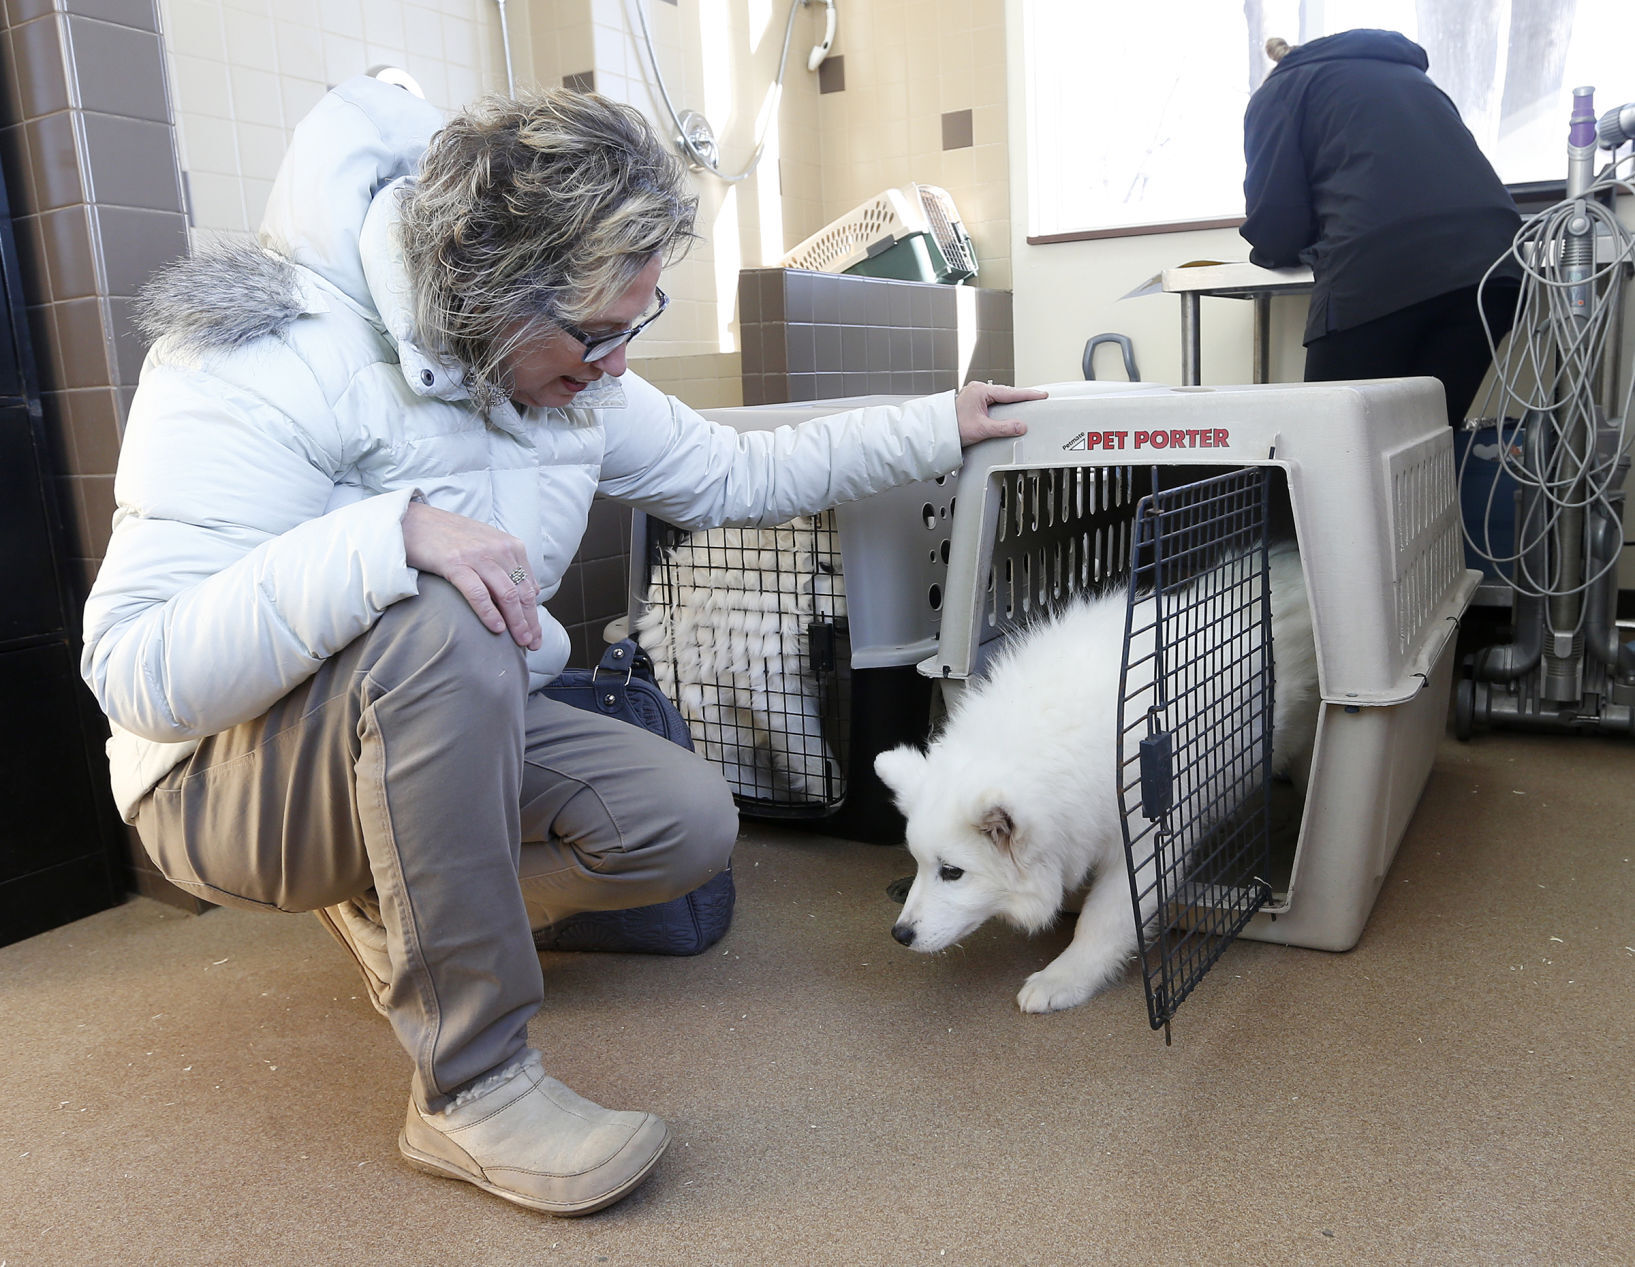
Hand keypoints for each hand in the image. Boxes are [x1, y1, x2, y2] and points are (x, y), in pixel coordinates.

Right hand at [401, 501, 543, 650]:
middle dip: (530, 622)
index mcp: (511, 546)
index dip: (535, 613)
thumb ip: (509, 565)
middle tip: (533, 644)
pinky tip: (496, 628)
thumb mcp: (488, 545)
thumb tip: (531, 591)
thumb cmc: (450, 537)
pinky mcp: (455, 563)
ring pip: (507, 594)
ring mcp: (478, 556)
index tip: (536, 633)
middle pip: (522, 592)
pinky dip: (489, 613)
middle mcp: (500, 549)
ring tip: (520, 641)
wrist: (415, 521)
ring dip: (516, 622)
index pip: (530, 586)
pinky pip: (478, 593)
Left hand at [955, 381, 1047, 446]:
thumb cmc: (953, 428)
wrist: (938, 433)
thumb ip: (1003, 428)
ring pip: (1000, 397)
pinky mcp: (974, 402)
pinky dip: (1003, 405)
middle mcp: (977, 389)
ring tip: (1026, 403)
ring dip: (1011, 401)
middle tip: (1038, 398)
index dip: (1028, 395)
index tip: (1041, 395)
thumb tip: (1020, 426)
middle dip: (1022, 396)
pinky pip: (993, 401)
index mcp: (980, 391)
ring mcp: (975, 395)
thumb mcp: (982, 429)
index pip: (1010, 392)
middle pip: (1006, 393)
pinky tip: (1008, 408)